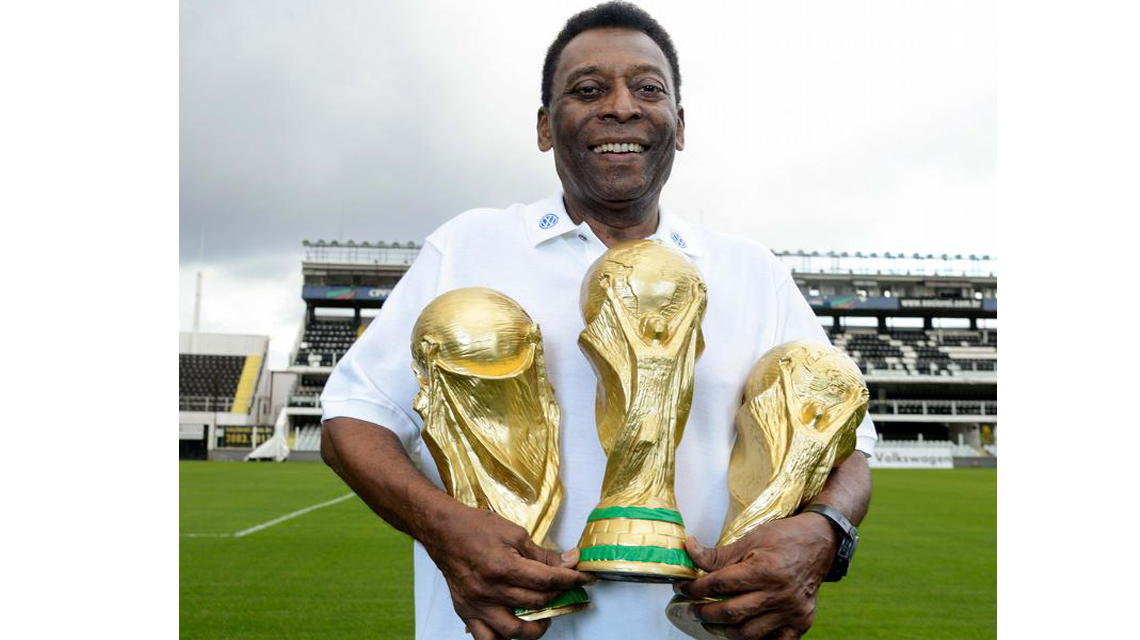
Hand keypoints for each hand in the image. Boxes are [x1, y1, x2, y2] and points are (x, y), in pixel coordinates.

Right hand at [420, 502, 592, 639]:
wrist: (443, 531)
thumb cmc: (476, 527)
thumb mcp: (515, 533)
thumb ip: (542, 554)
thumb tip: (568, 562)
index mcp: (503, 567)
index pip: (547, 580)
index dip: (571, 580)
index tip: (584, 579)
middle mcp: (490, 591)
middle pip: (536, 603)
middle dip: (559, 596)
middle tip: (566, 589)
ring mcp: (477, 605)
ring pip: (515, 632)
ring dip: (536, 628)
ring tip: (544, 617)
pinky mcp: (467, 612)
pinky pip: (487, 639)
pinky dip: (503, 639)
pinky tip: (514, 629)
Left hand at [675, 514, 837, 639]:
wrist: (820, 542)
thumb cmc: (785, 538)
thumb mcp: (750, 539)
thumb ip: (719, 554)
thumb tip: (689, 550)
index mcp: (764, 570)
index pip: (719, 584)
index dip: (696, 588)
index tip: (682, 589)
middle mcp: (779, 594)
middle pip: (731, 612)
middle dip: (705, 613)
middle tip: (692, 609)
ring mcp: (791, 611)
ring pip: (749, 633)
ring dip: (725, 630)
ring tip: (713, 621)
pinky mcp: (801, 622)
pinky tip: (743, 632)